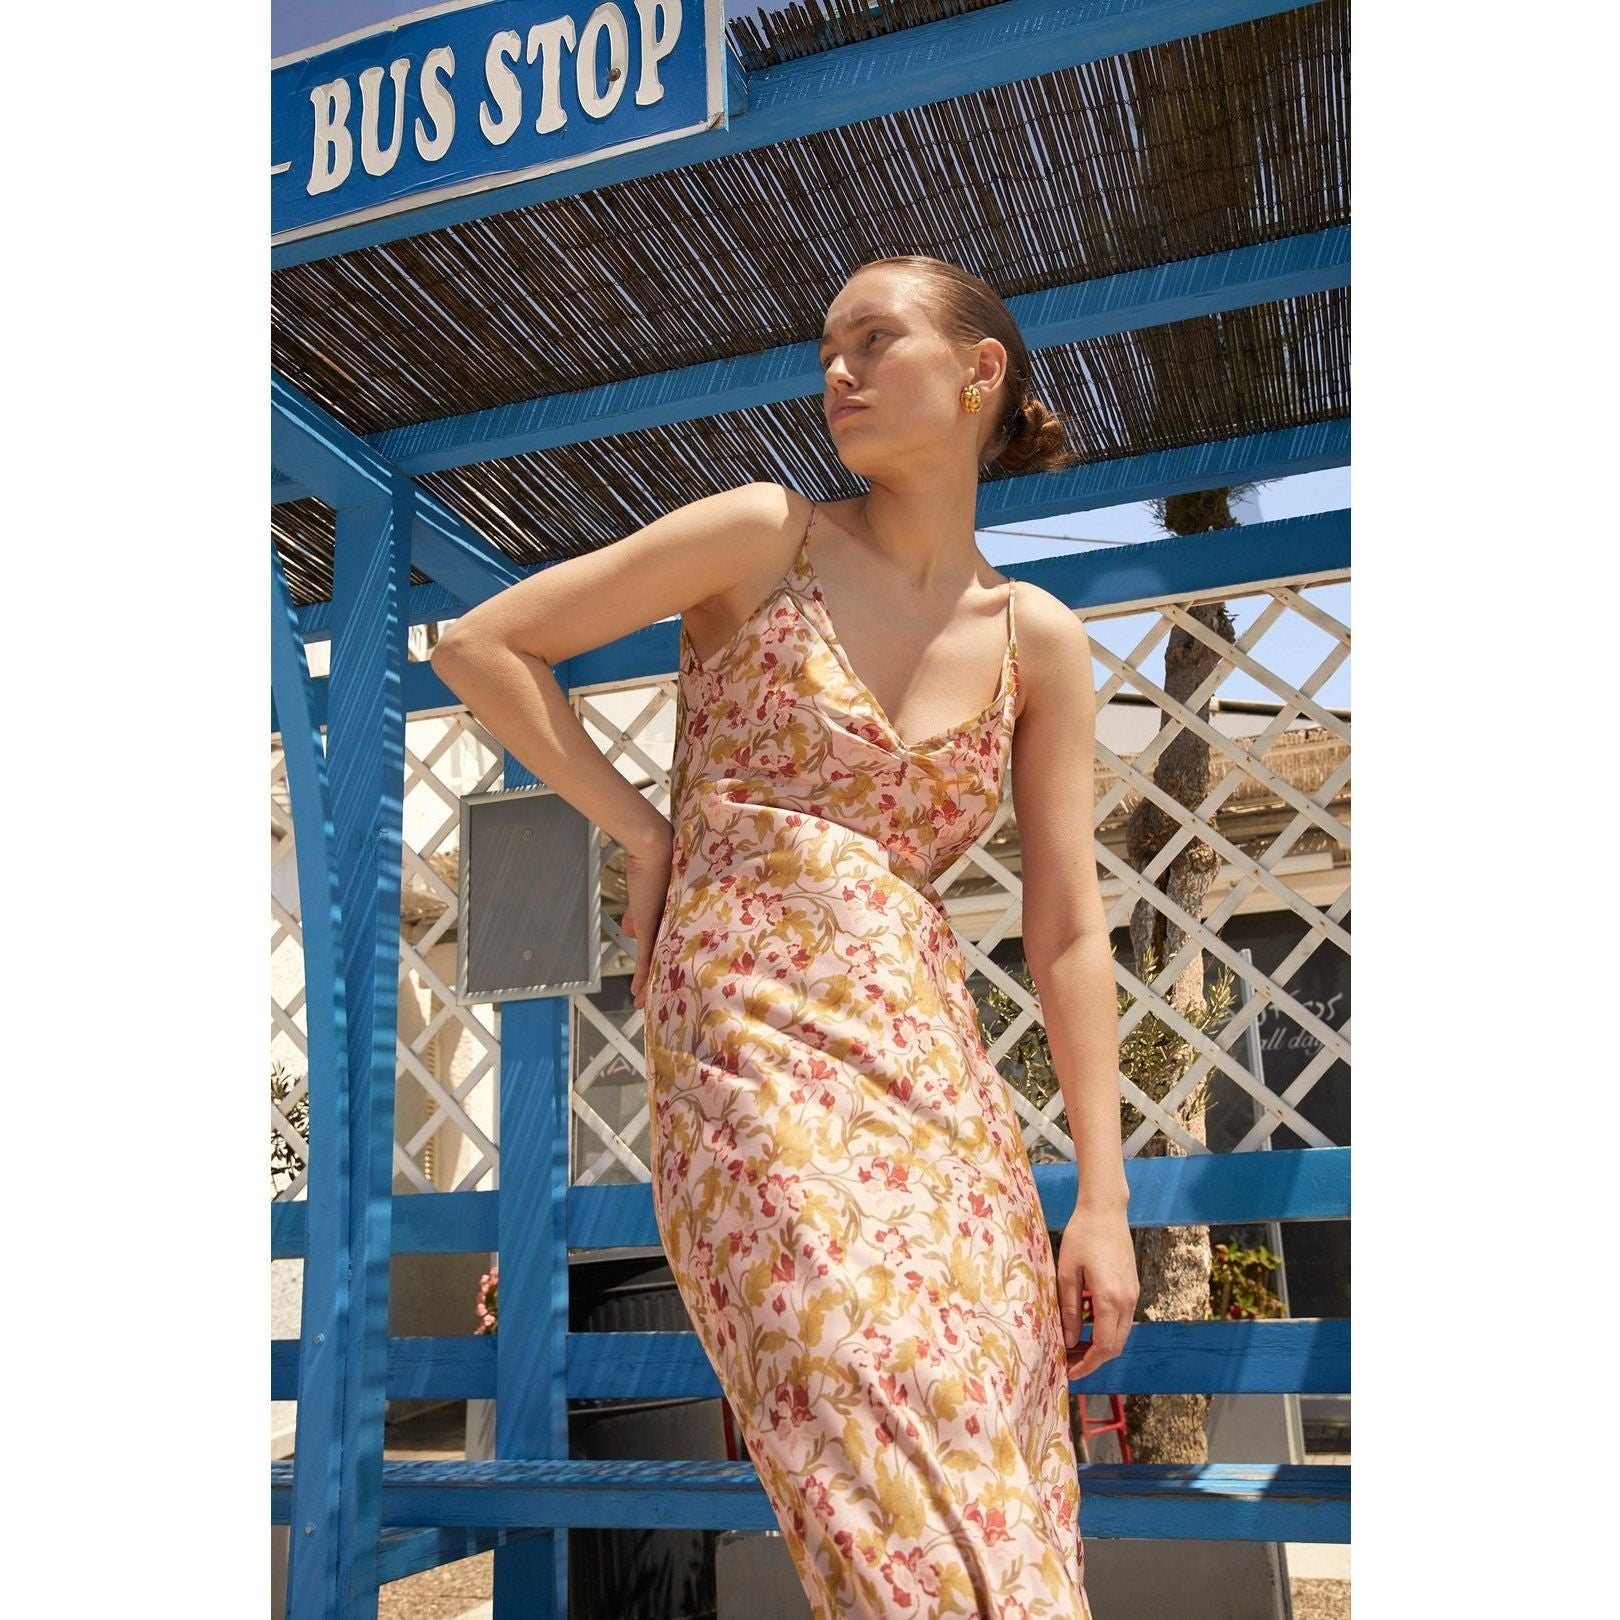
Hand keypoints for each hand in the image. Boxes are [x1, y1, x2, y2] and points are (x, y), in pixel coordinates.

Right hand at [624, 821, 673, 1011]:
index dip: (665, 967)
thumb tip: (628, 930)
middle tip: (661, 1002)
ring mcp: (662, 928)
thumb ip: (637, 914)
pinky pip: (647, 960)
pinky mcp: (650, 928)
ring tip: (648, 1005)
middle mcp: (671, 927)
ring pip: (659, 965)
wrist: (655, 848)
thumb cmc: (654, 863)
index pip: (667, 950)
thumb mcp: (642, 896)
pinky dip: (643, 978)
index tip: (664, 983)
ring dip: (651, 987)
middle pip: (668, 962)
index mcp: (672, 921)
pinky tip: (639, 994)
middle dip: (662, 983)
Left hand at [1056, 1200, 1138, 1382]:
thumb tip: (1070, 1340)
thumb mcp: (1067, 1273)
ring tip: (1074, 1349)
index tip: (1069, 1372)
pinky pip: (1122, 1320)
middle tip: (1068, 1363)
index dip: (1087, 1364)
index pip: (1104, 1346)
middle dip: (1093, 1360)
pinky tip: (1087, 1328)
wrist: (1106, 1211)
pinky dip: (1107, 1331)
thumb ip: (1070, 1309)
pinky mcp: (1132, 1287)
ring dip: (1100, 1347)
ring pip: (1120, 1335)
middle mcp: (1127, 1301)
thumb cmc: (1082, 1236)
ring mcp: (1133, 1294)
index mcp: (1111, 1299)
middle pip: (1116, 1346)